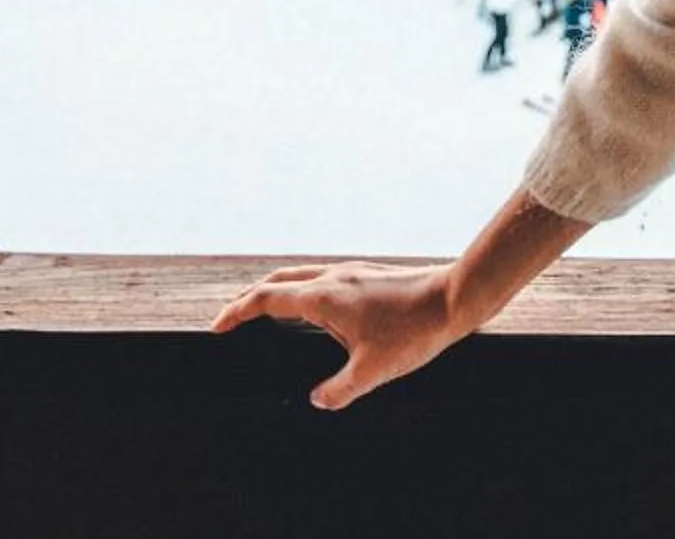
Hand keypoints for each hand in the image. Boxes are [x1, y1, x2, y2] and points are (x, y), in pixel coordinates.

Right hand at [209, 260, 465, 410]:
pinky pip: (323, 277)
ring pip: (301, 274)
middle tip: (232, 317)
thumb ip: (338, 390)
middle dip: (249, 297)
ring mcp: (352, 272)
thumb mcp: (372, 371)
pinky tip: (315, 308)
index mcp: (324, 298)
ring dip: (277, 289)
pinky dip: (303, 289)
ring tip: (266, 311)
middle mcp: (333, 278)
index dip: (237, 312)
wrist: (456, 297)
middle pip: (278, 280)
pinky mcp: (368, 274)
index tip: (218, 326)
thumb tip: (316, 401)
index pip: (266, 299)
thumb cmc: (415, 330)